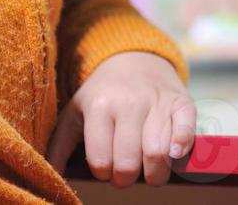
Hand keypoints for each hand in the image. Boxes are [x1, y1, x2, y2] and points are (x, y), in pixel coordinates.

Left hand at [47, 51, 194, 187]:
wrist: (134, 59)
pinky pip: (187, 128)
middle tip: (126, 174)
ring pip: (157, 152)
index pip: (101, 161)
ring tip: (149, 172)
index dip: (104, 174)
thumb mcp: (74, 113)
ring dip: (154, 173)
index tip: (106, 168)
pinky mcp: (181, 100)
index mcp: (99, 107)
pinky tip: (174, 155)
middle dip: (127, 178)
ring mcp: (157, 101)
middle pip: (129, 162)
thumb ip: (60, 145)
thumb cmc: (102, 94)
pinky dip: (182, 146)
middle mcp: (129, 103)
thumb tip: (51, 175)